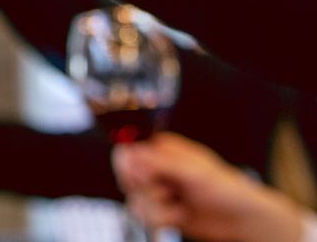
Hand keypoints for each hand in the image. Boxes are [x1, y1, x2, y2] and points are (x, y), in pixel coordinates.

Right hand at [113, 132, 305, 241]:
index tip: (143, 178)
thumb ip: (158, 164)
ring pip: (136, 200)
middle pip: (128, 179)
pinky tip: (181, 216)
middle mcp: (156, 168)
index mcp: (161, 149)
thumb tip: (128, 154)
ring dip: (159, 208)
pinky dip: (163, 220)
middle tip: (169, 192)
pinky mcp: (162, 212)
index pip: (127, 152)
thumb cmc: (225, 188)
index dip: (130, 168)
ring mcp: (159, 191)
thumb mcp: (191, 172)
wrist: (243, 221)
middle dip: (148, 191)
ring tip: (180, 206)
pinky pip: (146, 217)